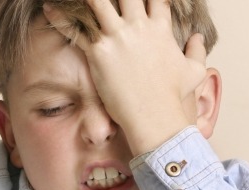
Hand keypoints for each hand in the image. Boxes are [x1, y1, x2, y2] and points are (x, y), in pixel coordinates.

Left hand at [43, 0, 207, 153]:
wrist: (156, 118)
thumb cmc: (174, 97)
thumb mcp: (194, 72)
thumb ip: (197, 51)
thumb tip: (198, 37)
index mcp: (160, 29)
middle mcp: (139, 28)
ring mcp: (118, 38)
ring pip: (98, 3)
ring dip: (89, 0)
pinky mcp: (99, 52)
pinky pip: (76, 30)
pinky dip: (61, 18)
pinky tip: (49, 8)